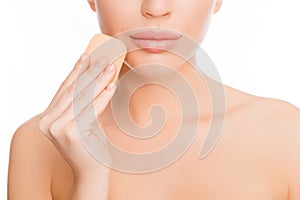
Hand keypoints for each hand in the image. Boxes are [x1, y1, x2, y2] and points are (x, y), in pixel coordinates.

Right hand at [39, 53, 115, 177]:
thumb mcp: (84, 121)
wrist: (92, 172)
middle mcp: (48, 123)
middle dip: (90, 72)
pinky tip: (112, 85)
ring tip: (110, 68)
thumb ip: (84, 103)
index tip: (86, 56)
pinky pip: (92, 110)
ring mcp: (58, 129)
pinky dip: (103, 97)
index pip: (63, 90)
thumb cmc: (89, 146)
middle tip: (104, 58)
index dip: (75, 71)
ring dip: (99, 81)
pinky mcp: (72, 134)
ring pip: (82, 98)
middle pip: (73, 91)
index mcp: (47, 119)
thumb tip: (96, 78)